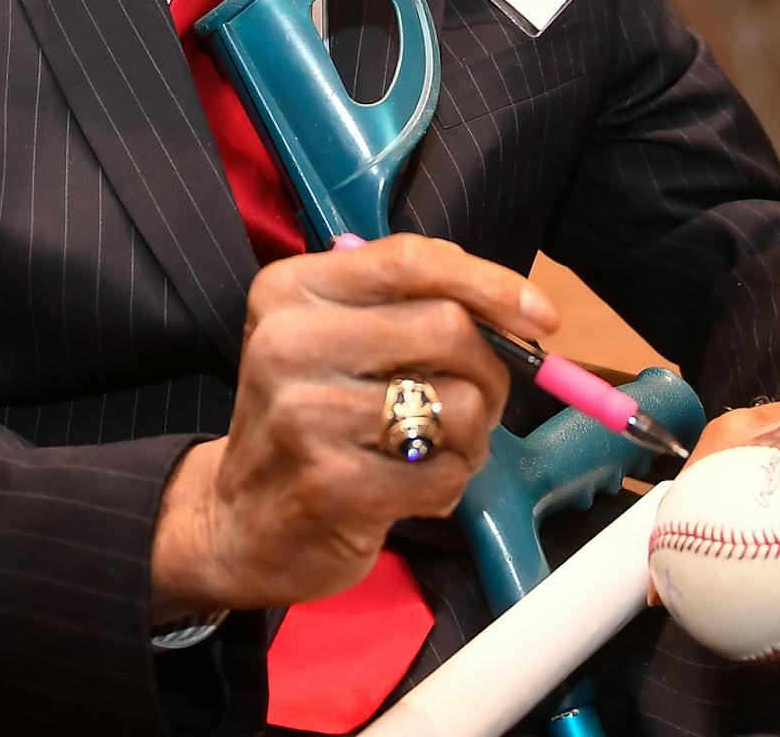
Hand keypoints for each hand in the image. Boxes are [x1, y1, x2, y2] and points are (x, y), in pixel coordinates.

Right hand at [151, 235, 558, 616]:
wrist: (237, 520)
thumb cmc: (312, 415)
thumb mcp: (337, 337)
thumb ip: (413, 304)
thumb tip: (522, 311)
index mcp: (292, 289)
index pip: (412, 260)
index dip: (491, 282)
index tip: (543, 316)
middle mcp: (288, 343)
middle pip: (447, 328)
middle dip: (489, 369)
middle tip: (477, 399)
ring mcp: (304, 417)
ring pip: (458, 405)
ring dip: (471, 435)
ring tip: (434, 449)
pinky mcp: (330, 488)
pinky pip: (443, 472)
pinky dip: (449, 483)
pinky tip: (411, 488)